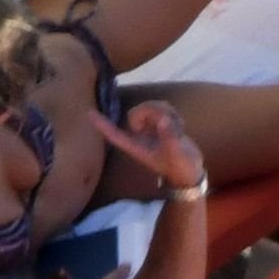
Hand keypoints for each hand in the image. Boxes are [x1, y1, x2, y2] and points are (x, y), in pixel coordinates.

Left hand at [90, 102, 205, 190]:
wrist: (191, 171)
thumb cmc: (181, 168)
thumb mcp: (176, 154)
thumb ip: (169, 137)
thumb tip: (162, 121)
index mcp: (137, 147)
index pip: (114, 135)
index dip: (102, 124)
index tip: (88, 113)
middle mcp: (140, 137)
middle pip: (135, 113)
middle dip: (152, 111)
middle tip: (168, 121)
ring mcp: (150, 130)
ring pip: (151, 107)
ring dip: (166, 113)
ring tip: (177, 129)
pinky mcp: (161, 125)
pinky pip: (163, 109)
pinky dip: (172, 114)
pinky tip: (180, 127)